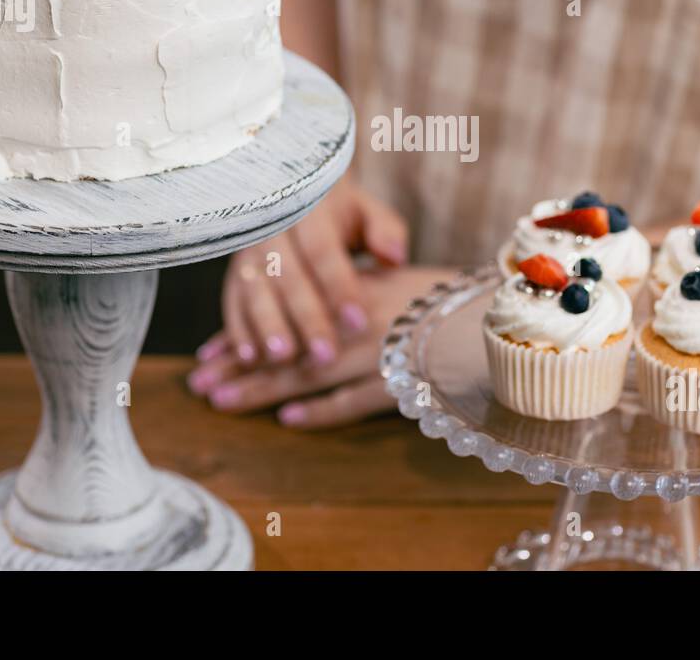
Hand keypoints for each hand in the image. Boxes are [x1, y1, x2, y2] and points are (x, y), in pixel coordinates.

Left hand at [188, 265, 453, 428]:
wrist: (500, 316)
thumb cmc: (442, 299)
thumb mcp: (392, 278)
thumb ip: (349, 288)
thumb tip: (301, 297)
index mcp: (355, 291)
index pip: (287, 313)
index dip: (245, 333)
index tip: (209, 350)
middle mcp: (361, 320)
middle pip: (289, 345)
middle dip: (239, 365)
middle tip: (199, 383)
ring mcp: (381, 353)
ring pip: (310, 373)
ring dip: (262, 389)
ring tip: (222, 401)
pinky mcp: (404, 383)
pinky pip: (355, 401)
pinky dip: (322, 412)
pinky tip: (290, 421)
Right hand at [216, 178, 407, 365]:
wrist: (296, 191)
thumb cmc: (343, 213)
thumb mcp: (368, 212)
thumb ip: (385, 232)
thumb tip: (394, 257)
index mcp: (311, 209)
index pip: (323, 250)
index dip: (339, 287)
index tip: (359, 322)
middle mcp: (273, 227)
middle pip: (288, 276)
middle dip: (307, 317)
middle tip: (326, 356)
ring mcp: (249, 249)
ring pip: (255, 289)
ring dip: (268, 326)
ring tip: (284, 357)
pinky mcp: (235, 271)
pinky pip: (232, 301)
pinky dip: (239, 329)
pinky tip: (251, 357)